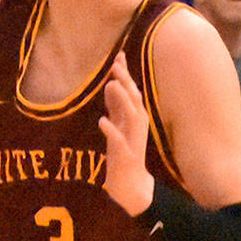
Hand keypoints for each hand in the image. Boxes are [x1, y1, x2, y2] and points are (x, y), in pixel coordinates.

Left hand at [99, 52, 154, 215]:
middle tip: (116, 64)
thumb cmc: (123, 154)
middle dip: (126, 81)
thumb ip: (116, 107)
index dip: (125, 74)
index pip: (132, 92)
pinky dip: (111, 129)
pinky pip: (119, 140)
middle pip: (134, 99)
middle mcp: (138, 126)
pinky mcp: (126, 155)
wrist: (131, 184)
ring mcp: (133, 140)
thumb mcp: (119, 126)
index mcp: (136, 118)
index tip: (119, 55)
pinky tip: (102, 120)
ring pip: (132, 116)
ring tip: (111, 85)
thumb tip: (111, 85)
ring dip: (122, 100)